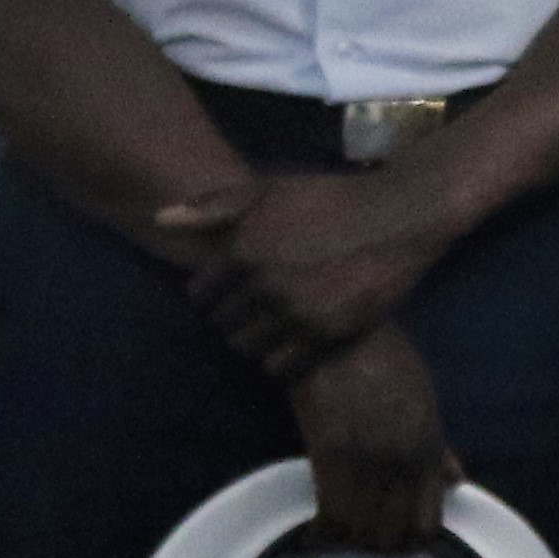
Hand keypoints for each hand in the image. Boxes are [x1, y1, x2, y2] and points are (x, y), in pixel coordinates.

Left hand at [196, 169, 463, 380]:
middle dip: (232, 320)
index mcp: (245, 249)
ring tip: (271, 329)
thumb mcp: (269, 189)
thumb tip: (160, 219)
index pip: (202, 295)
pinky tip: (293, 343)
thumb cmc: (329, 197)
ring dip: (254, 343)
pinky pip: (283, 367)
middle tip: (252, 312)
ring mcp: (297, 313)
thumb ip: (213, 206)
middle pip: (224, 326)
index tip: (227, 292)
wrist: (398, 215)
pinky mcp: (328, 335)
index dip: (212, 295)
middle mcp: (266, 285)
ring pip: (249, 350)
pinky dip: (282, 361)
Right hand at [287, 327, 459, 553]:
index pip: (427, 525)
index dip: (408, 543)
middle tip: (358, 543)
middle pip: (391, 537)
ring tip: (334, 538)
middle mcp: (402, 462)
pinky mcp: (329, 454)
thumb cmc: (384, 361)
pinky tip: (313, 533)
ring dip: (346, 542)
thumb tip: (457, 481)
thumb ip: (439, 448)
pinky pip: (328, 515)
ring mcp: (367, 460)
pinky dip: (321, 533)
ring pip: (359, 532)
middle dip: (375, 547)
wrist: (340, 332)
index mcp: (428, 449)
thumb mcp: (424, 401)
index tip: (392, 542)